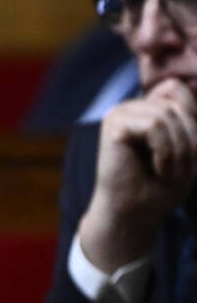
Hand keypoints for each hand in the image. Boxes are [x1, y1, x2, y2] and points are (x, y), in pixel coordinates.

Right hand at [79, 77, 196, 271]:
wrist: (134, 214)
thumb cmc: (160, 186)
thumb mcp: (189, 149)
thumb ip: (188, 118)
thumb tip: (184, 87)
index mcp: (147, 109)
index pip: (177, 88)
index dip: (192, 117)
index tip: (189, 154)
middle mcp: (131, 106)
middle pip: (177, 103)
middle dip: (190, 140)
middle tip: (181, 171)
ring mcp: (120, 113)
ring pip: (167, 114)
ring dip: (179, 149)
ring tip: (170, 172)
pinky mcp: (113, 125)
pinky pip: (154, 125)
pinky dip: (165, 150)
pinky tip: (157, 168)